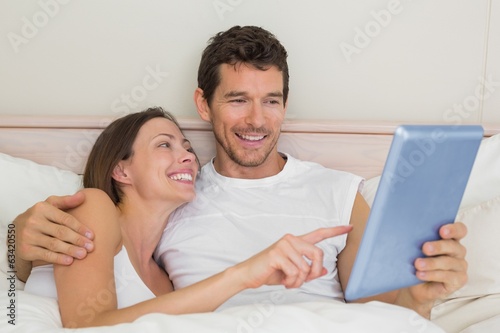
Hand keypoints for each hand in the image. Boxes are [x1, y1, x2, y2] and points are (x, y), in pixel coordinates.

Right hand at [15, 191, 93, 265]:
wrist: (15, 232)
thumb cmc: (40, 217)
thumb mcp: (50, 205)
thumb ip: (66, 201)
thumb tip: (83, 195)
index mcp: (42, 208)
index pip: (65, 219)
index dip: (80, 227)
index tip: (91, 235)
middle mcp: (33, 221)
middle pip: (61, 232)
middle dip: (78, 240)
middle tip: (91, 247)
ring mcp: (28, 236)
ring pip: (54, 244)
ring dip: (71, 250)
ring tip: (83, 254)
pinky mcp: (25, 249)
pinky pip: (45, 255)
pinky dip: (58, 258)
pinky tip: (69, 261)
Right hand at [237, 225, 352, 289]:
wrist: (250, 274)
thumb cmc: (271, 271)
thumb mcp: (293, 272)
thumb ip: (309, 269)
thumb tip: (323, 270)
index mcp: (296, 242)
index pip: (319, 234)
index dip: (335, 231)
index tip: (349, 227)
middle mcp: (291, 239)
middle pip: (318, 254)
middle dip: (314, 271)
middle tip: (303, 280)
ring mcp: (284, 245)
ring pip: (306, 267)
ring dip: (298, 280)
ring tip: (288, 281)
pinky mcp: (277, 253)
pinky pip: (295, 272)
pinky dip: (291, 282)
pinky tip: (283, 280)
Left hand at [397, 222, 467, 316]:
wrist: (415, 286)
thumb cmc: (417, 262)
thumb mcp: (416, 249)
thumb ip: (418, 240)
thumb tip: (406, 232)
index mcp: (450, 239)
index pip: (460, 230)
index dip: (453, 229)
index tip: (442, 231)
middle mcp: (458, 251)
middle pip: (453, 246)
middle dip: (438, 246)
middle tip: (425, 248)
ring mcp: (460, 266)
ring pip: (449, 262)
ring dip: (432, 263)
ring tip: (417, 264)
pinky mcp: (458, 280)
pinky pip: (447, 277)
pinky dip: (432, 275)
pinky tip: (421, 274)